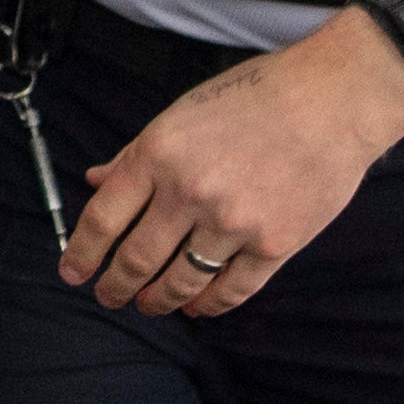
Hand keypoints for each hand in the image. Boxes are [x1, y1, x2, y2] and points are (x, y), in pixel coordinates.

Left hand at [59, 8, 403, 316]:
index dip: (81, 253)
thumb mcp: (182, 113)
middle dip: (116, 286)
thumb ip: (136, 153)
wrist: (332, 100)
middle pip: (137, 259)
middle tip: (108, 297)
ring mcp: (233, 222)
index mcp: (158, 154)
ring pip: (181, 281)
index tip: (72, 273)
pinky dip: (209, 304)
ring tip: (149, 305)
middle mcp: (190, 192)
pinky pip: (232, 289)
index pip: (103, 218)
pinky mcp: (275, 244)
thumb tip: (96, 180)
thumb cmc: (256, 97)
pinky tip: (197, 306)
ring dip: (159, 300)